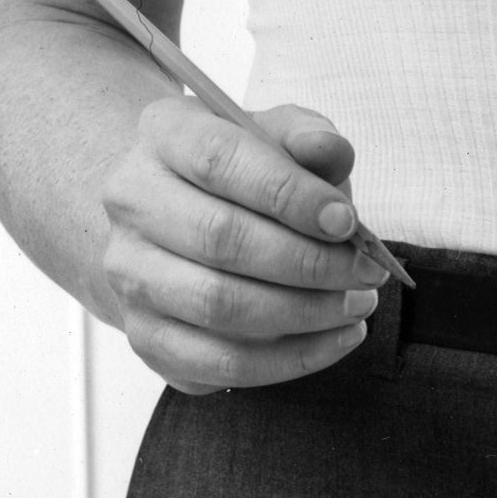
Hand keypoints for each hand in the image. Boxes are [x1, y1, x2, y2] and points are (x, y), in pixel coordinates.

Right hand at [96, 94, 388, 391]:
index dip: (288, 193)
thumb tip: (329, 151)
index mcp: (162, 135)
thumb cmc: (243, 177)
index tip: (347, 221)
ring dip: (305, 313)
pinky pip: (220, 363)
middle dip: (308, 262)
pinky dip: (289, 359)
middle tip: (366, 272)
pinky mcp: (146, 336)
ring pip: (219, 306)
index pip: (218, 160)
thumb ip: (306, 137)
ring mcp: (130, 275)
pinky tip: (333, 339)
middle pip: (219, 238)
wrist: (179, 223)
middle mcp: (131, 202)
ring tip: (356, 305)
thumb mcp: (277, 138)